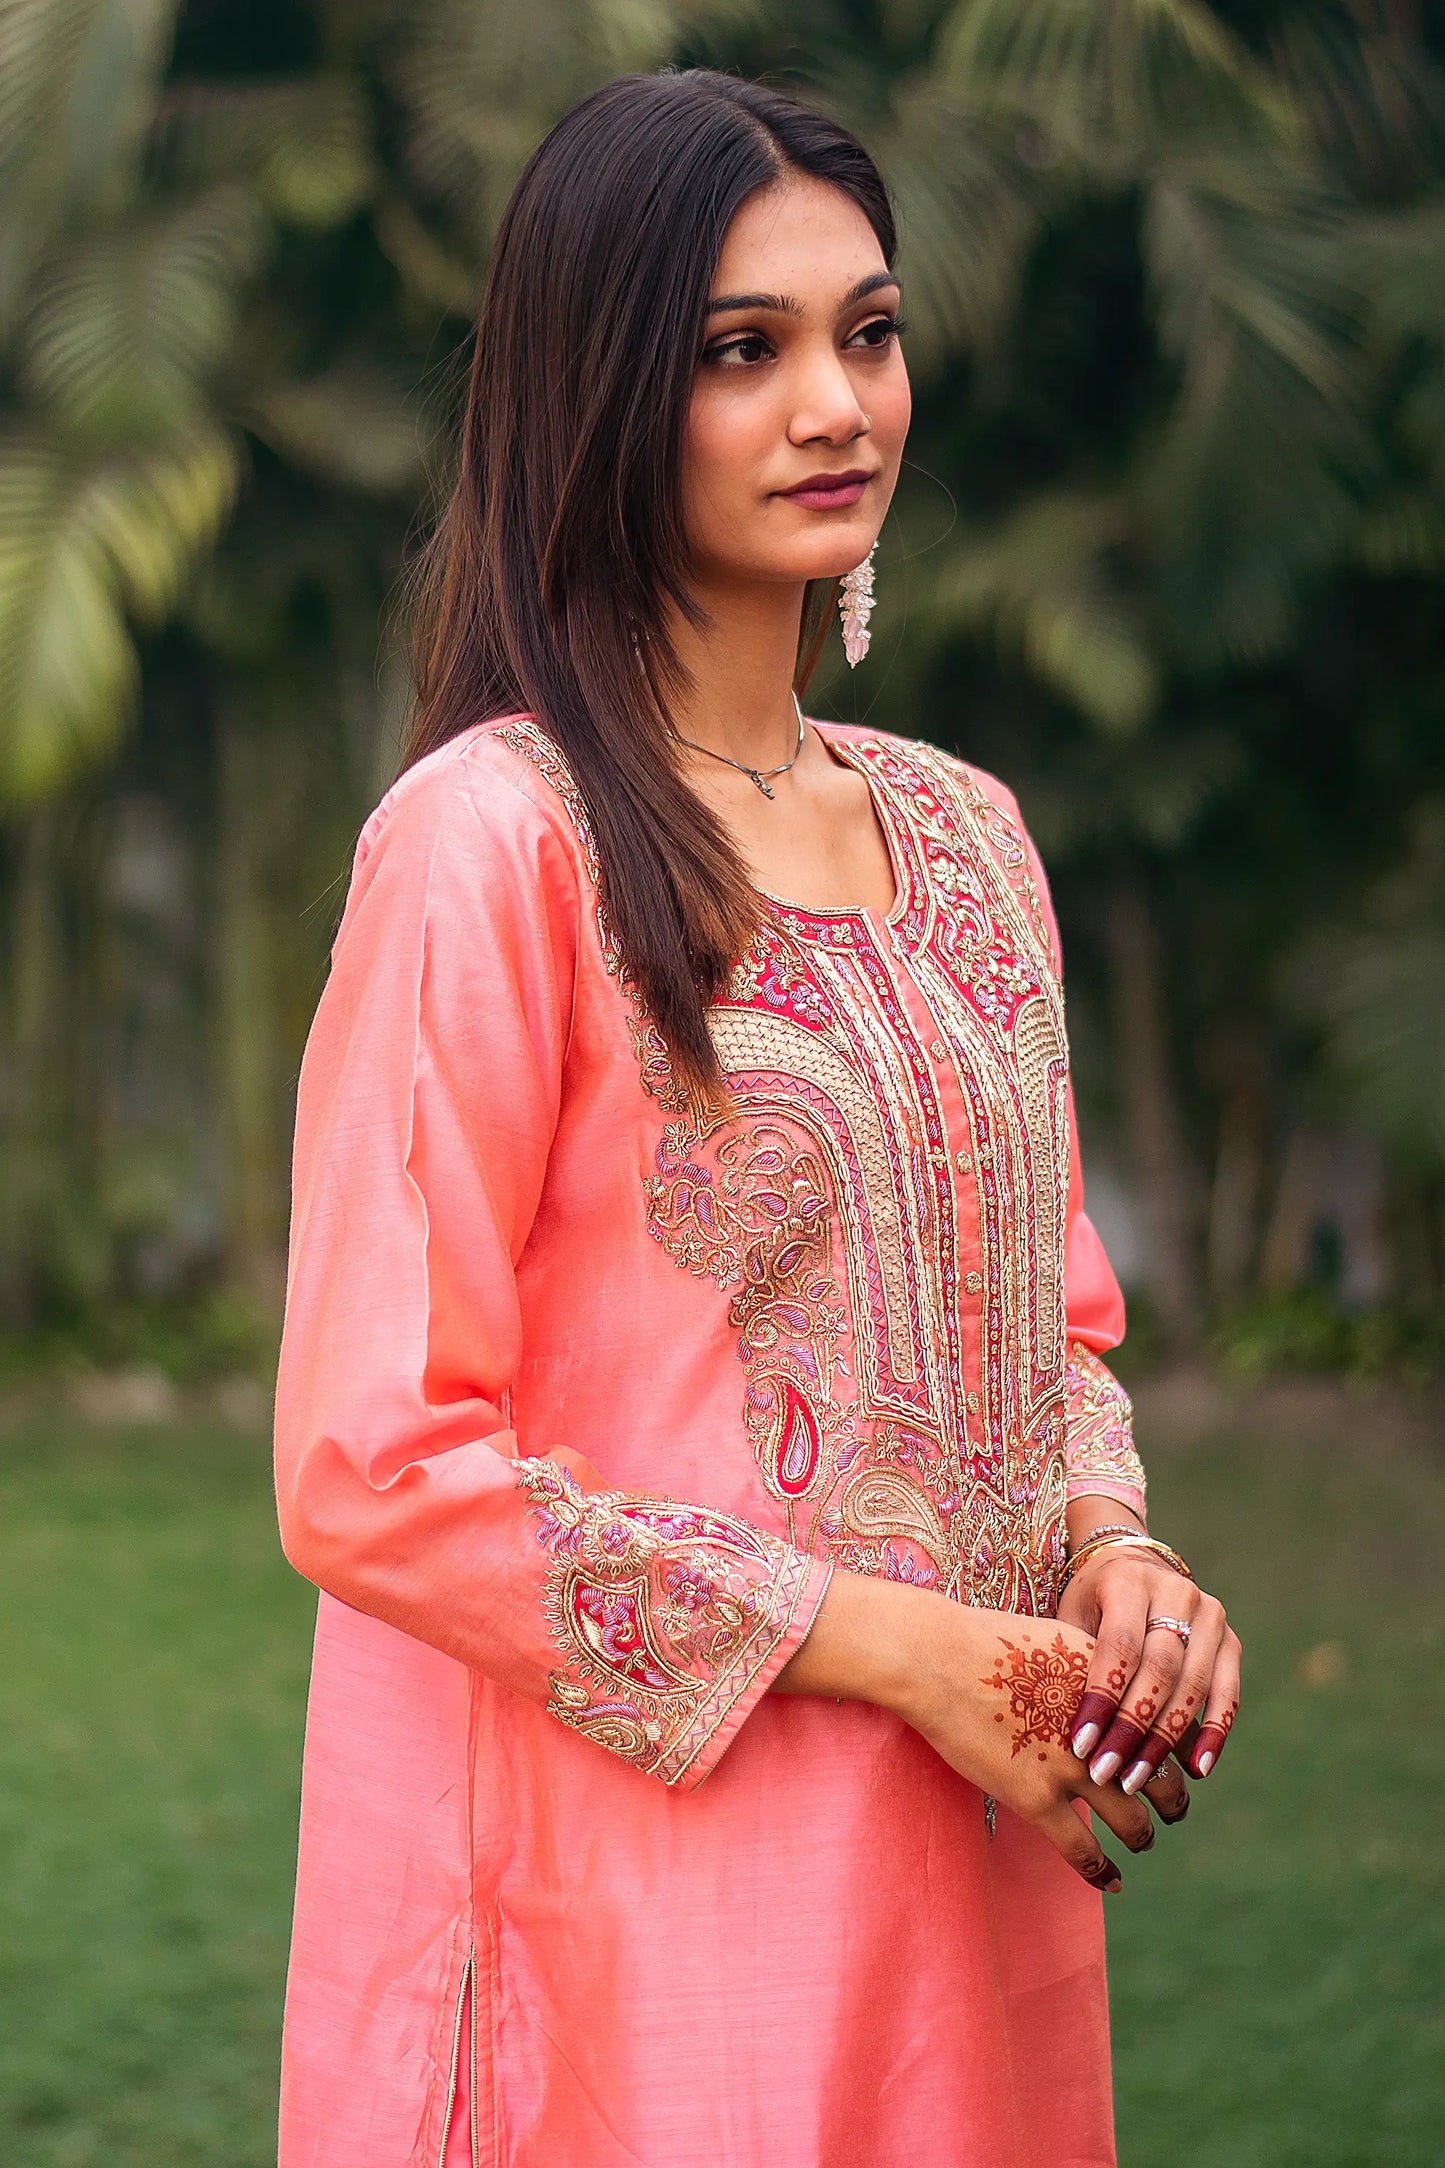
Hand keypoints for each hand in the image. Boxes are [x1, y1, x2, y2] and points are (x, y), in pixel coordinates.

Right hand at [777, 1571, 1161, 1891]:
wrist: (938, 1659)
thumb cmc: (988, 1641)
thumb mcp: (1060, 1638)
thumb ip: (1095, 1667)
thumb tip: (1116, 1684)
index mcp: (1113, 1688)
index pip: (1165, 1729)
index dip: (1175, 1751)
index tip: (1176, 1762)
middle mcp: (1103, 1732)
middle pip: (1161, 1778)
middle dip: (1172, 1799)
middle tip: (1174, 1809)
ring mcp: (1071, 1769)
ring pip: (1134, 1822)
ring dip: (1143, 1836)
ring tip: (1143, 1840)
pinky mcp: (1036, 1799)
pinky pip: (1082, 1850)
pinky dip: (1102, 1872)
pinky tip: (1112, 1882)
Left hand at [1057, 1543, 1240, 1797]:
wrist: (1135, 1568)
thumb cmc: (1093, 1604)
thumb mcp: (1073, 1616)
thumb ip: (1075, 1660)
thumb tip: (1064, 1732)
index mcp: (1129, 1581)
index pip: (1120, 1645)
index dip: (1102, 1697)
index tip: (1080, 1745)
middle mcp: (1176, 1592)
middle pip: (1160, 1669)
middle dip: (1131, 1727)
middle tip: (1105, 1772)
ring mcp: (1210, 1615)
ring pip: (1194, 1685)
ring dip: (1165, 1739)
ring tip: (1137, 1780)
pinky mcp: (1230, 1641)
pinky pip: (1228, 1693)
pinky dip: (1214, 1733)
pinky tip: (1196, 1769)